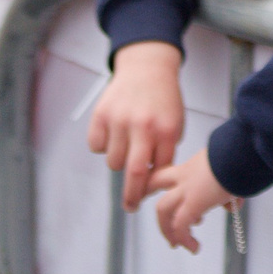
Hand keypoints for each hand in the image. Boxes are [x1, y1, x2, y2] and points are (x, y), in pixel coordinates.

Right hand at [88, 41, 186, 211]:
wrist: (147, 67)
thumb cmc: (163, 98)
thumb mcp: (175, 123)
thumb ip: (165, 150)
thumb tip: (152, 182)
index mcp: (166, 129)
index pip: (159, 171)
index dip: (152, 188)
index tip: (145, 200)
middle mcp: (143, 125)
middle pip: (135, 173)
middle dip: (132, 196)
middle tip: (130, 206)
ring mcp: (120, 119)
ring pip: (113, 162)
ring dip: (119, 160)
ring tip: (127, 143)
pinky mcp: (101, 115)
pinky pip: (97, 147)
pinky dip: (103, 145)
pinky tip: (114, 131)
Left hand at [147, 150, 238, 253]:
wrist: (243, 154)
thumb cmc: (242, 157)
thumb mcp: (232, 170)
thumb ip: (229, 188)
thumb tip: (233, 203)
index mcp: (194, 165)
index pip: (171, 170)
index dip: (162, 180)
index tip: (158, 188)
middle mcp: (186, 175)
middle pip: (154, 182)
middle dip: (146, 194)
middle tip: (146, 205)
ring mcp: (187, 189)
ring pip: (163, 209)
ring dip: (166, 228)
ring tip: (176, 243)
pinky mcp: (193, 204)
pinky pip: (181, 226)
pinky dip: (185, 239)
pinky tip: (194, 247)